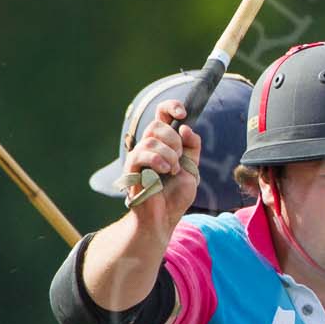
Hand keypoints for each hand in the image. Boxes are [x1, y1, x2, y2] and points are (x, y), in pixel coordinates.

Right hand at [120, 99, 201, 225]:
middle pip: (157, 125)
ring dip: (169, 154)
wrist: (165, 216)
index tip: (182, 113)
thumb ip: (193, 145)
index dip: (170, 107)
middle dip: (174, 140)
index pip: (162, 114)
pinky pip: (142, 153)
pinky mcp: (131, 168)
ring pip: (151, 140)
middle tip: (179, 158)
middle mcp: (149, 146)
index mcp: (164, 143)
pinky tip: (166, 171)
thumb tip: (185, 126)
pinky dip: (158, 160)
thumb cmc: (176, 193)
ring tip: (173, 170)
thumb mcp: (193, 167)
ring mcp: (139, 156)